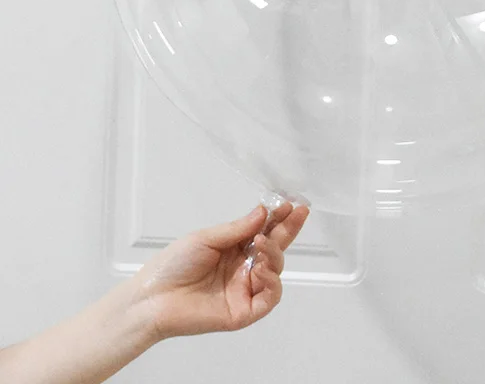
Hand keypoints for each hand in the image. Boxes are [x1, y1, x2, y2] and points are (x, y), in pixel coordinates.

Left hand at [132, 202, 309, 339]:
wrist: (153, 298)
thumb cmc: (173, 265)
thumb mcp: (206, 238)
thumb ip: (238, 228)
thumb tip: (264, 212)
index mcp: (234, 248)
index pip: (264, 231)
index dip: (278, 219)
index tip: (288, 204)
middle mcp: (243, 268)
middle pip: (274, 248)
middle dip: (288, 229)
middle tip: (298, 213)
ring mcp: (245, 289)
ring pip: (275, 271)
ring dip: (275, 254)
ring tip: (262, 243)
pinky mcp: (244, 311)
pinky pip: (269, 298)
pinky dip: (272, 282)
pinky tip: (262, 270)